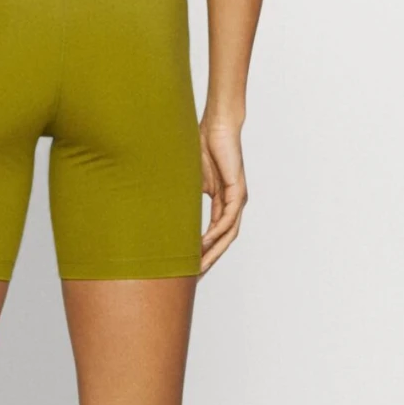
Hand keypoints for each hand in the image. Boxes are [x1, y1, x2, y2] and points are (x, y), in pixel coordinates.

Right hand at [199, 117, 246, 273]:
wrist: (218, 126)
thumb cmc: (203, 146)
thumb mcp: (190, 180)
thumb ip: (185, 198)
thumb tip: (165, 212)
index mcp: (222, 203)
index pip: (213, 235)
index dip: (202, 252)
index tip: (189, 268)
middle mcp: (232, 205)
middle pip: (222, 241)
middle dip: (208, 260)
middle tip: (194, 278)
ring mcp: (237, 199)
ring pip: (228, 234)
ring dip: (214, 252)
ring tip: (198, 267)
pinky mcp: (237, 190)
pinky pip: (228, 218)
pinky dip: (217, 232)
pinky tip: (204, 242)